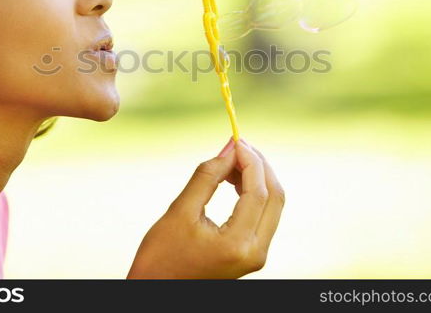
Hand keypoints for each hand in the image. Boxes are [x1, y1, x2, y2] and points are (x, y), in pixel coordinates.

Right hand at [127, 137, 284, 278]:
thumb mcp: (179, 211)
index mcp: (238, 244)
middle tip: (239, 144)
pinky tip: (234, 179)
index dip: (250, 161)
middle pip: (275, 197)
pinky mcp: (251, 254)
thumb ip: (207, 177)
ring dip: (258, 178)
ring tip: (232, 159)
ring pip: (272, 206)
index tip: (235, 140)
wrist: (156, 291)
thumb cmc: (161, 256)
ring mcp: (256, 255)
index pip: (258, 192)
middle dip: (259, 166)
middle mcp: (255, 252)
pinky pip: (263, 215)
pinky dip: (254, 193)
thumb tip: (228, 149)